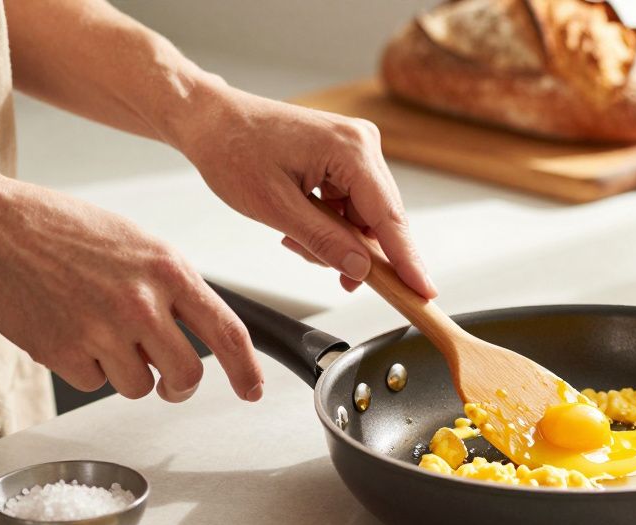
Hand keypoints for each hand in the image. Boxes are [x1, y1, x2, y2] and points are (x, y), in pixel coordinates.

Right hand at [0, 179, 264, 402]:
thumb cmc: (60, 228)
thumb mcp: (136, 242)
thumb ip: (171, 284)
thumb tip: (198, 325)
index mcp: (168, 270)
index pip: (227, 332)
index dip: (245, 370)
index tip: (251, 389)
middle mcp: (141, 303)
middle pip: (187, 375)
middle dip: (179, 385)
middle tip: (169, 380)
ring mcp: (102, 332)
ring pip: (140, 386)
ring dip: (127, 372)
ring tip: (101, 334)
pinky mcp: (64, 353)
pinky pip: (94, 383)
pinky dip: (86, 368)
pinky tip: (69, 331)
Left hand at [174, 86, 436, 297]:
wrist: (211, 120)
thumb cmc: (233, 150)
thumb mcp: (276, 207)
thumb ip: (324, 241)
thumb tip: (360, 269)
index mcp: (351, 149)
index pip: (389, 217)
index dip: (408, 261)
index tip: (425, 293)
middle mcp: (362, 143)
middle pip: (381, 219)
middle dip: (357, 253)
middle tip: (338, 280)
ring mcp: (355, 148)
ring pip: (365, 217)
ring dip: (337, 239)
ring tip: (295, 239)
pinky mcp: (345, 156)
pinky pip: (353, 205)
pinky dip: (331, 224)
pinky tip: (301, 226)